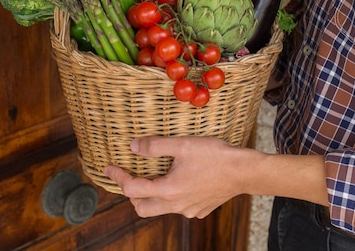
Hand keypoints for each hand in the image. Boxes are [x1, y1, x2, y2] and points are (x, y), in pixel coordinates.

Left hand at [104, 136, 246, 218]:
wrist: (245, 171)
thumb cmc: (215, 156)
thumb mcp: (183, 144)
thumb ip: (155, 146)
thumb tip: (133, 146)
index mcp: (169, 190)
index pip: (133, 188)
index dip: (118, 177)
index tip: (108, 167)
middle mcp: (176, 205)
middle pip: (142, 208)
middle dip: (131, 194)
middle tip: (129, 176)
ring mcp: (189, 210)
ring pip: (161, 208)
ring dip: (152, 195)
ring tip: (153, 177)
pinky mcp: (201, 209)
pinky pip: (178, 207)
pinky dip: (171, 196)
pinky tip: (179, 181)